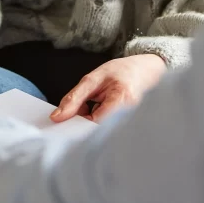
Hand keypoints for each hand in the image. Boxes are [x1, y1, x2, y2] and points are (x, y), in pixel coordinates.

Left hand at [51, 54, 167, 122]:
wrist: (146, 70)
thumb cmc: (122, 72)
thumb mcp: (93, 79)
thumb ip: (74, 98)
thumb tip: (57, 117)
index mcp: (122, 99)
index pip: (93, 123)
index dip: (77, 123)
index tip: (65, 120)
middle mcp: (129, 115)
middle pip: (97, 131)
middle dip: (83, 123)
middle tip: (82, 108)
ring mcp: (130, 123)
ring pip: (100, 132)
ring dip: (91, 122)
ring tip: (94, 105)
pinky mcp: (128, 127)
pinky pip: (106, 131)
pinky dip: (98, 122)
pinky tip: (99, 111)